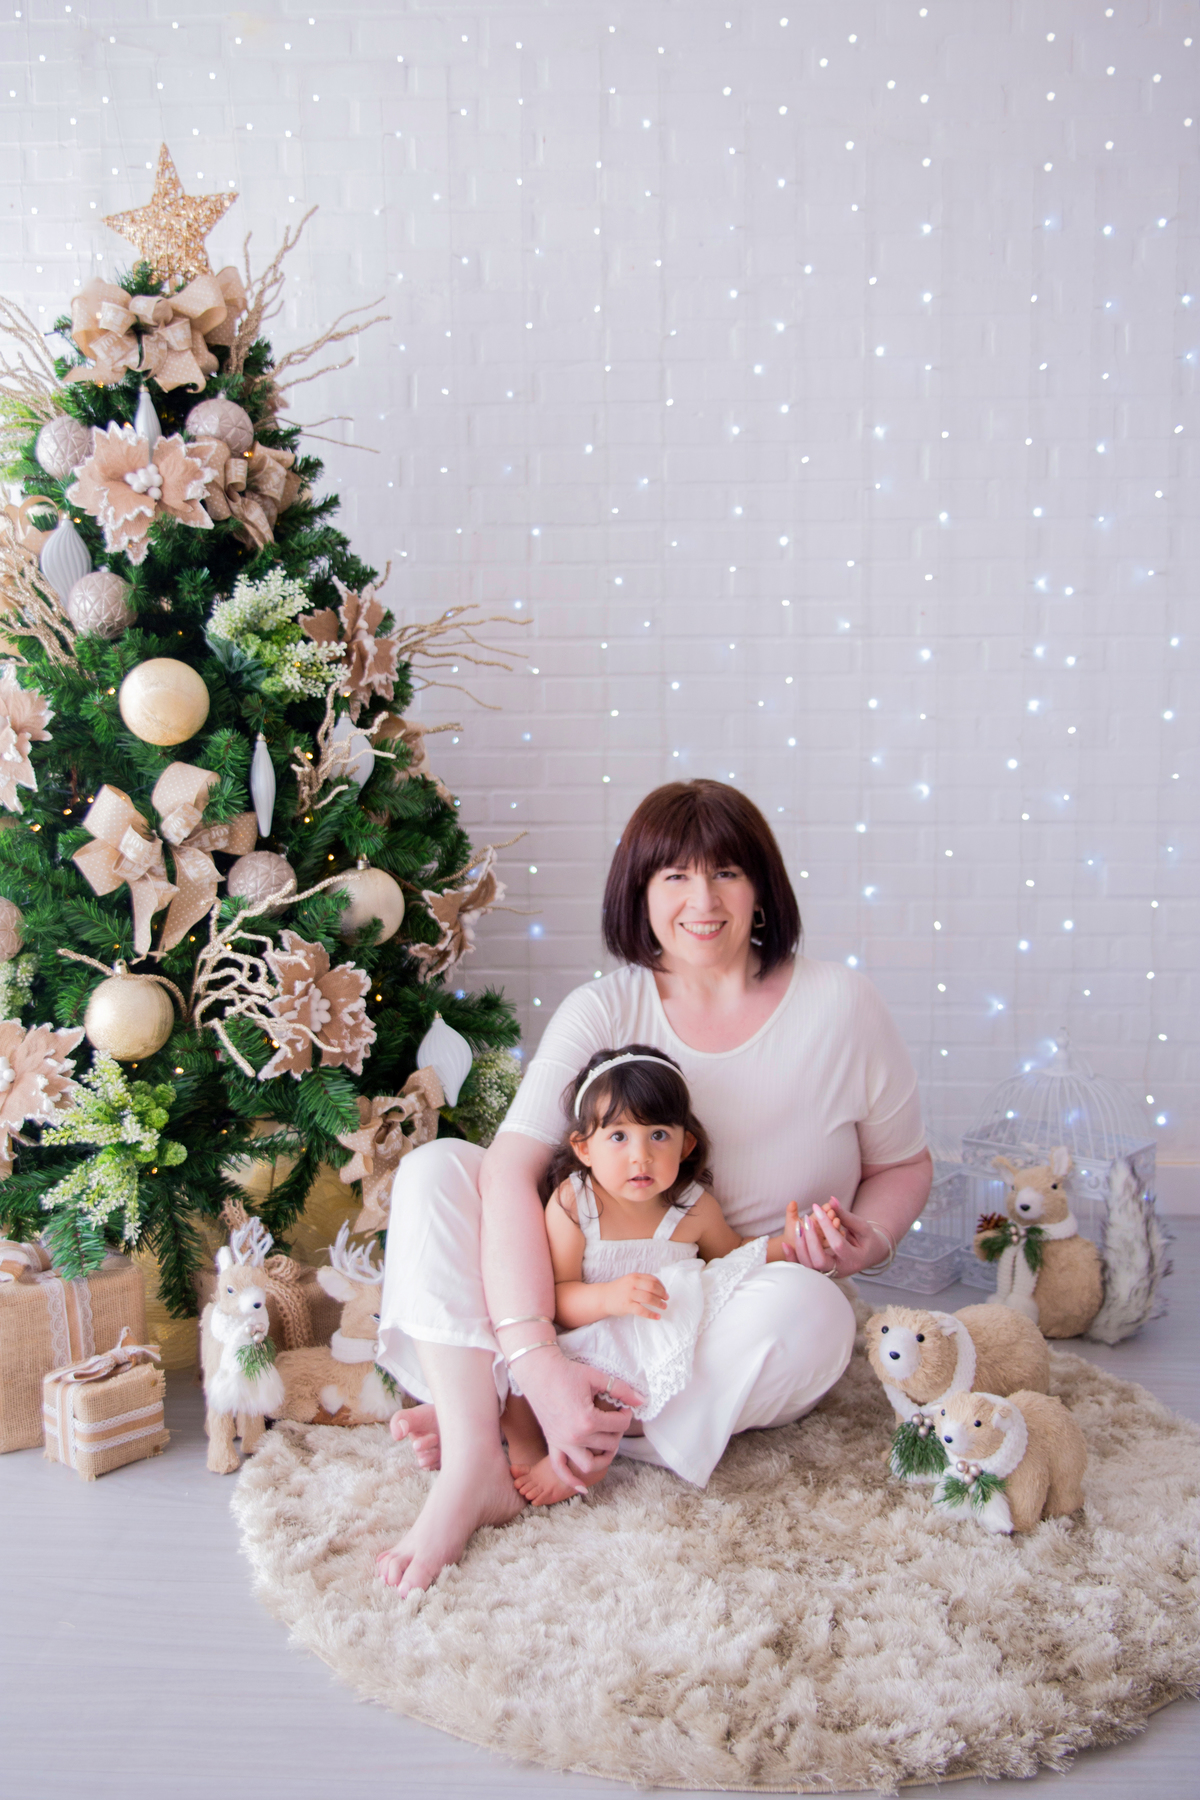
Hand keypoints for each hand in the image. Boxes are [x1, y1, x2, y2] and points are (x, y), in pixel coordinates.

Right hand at [515, 1346, 644, 1486]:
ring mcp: (563, 1443)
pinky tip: (583, 1489)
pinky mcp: (552, 1443)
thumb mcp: (596, 1377)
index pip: (619, 1426)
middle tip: (616, 1419)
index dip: (626, 1416)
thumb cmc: (566, 1372)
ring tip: (607, 1445)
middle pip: (608, 1444)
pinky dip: (571, 1481)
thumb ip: (621, 1389)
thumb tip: (641, 1400)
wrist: (538, 1372)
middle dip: (617, 1432)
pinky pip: (560, 1469)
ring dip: (602, 1459)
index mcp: (588, 1420)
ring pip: (589, 1464)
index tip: (624, 1408)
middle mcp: (576, 1436)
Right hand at [610, 1272, 668, 1318]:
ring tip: (663, 1307)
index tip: (665, 1292)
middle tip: (666, 1299)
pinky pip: (642, 1310)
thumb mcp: (630, 1281)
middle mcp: (632, 1284)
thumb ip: (642, 1282)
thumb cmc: (620, 1290)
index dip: (661, 1286)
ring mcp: (629, 1295)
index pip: (652, 1279)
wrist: (603, 1297)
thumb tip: (659, 1289)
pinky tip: (657, 1316)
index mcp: (634, 1276)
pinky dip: (651, 1314)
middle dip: (662, 1294)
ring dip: (659, 1303)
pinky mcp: (626, 1306)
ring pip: (648, 1298)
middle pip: (652, 1288)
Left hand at [785, 1197, 880, 1276]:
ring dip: (801, 1246)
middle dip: (810, 1239)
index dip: (826, 1225)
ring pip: (809, 1266)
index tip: (817, 1207)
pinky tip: (785, 1245)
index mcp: (854, 1259)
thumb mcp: (862, 1227)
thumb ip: (846, 1215)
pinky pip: (804, 1267)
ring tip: (798, 1226)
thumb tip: (831, 1200)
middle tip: (807, 1219)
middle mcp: (841, 1270)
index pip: (837, 1244)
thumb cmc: (867, 1239)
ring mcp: (830, 1273)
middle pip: (820, 1260)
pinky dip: (793, 1257)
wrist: (869, 1256)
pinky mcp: (821, 1272)